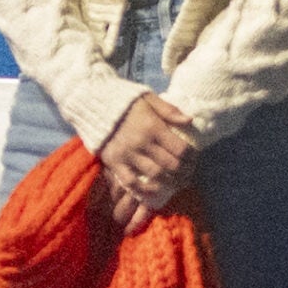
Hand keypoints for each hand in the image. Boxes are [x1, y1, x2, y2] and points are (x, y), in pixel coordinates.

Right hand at [98, 91, 196, 220]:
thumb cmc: (125, 100)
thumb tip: (190, 121)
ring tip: (176, 184)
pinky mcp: (114, 163)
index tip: (194, 159)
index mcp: (153, 126)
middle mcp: (142, 143)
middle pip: (171, 165)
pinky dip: (144, 189)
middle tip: (188, 175)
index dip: (192, 157)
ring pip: (155, 176)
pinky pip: (131, 182)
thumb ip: (169, 110)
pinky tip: (154, 190)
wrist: (92, 102)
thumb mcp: (149, 97)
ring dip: (169, 183)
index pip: (180, 149)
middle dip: (184, 173)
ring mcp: (127, 155)